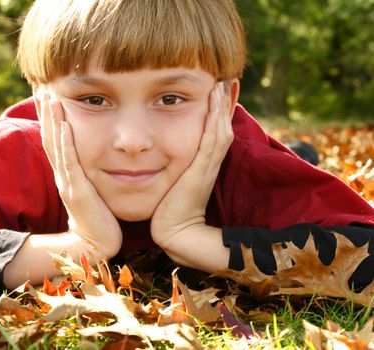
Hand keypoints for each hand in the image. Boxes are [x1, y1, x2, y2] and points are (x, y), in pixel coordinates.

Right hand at [36, 89, 122, 257]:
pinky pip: (70, 162)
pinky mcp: (77, 192)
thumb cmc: (99, 216)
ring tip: (49, 95)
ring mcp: (67, 182)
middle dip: (45, 111)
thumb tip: (98, 153)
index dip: (49, 115)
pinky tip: (64, 124)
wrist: (97, 244)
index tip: (47, 92)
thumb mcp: (92, 187)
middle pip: (49, 136)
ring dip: (52, 120)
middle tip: (40, 85)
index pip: (54, 137)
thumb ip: (89, 170)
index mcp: (66, 171)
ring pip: (56, 145)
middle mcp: (62, 174)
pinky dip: (66, 142)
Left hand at [151, 82, 232, 251]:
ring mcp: (208, 166)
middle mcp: (210, 162)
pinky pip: (211, 142)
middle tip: (228, 79)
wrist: (174, 231)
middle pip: (223, 126)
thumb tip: (165, 153)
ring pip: (220, 130)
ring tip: (223, 84)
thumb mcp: (175, 180)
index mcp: (204, 163)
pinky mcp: (201, 172)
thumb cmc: (170, 207)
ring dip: (223, 107)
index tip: (218, 89)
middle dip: (226, 103)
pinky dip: (215, 122)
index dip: (219, 111)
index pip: (215, 131)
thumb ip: (176, 166)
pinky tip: (216, 105)